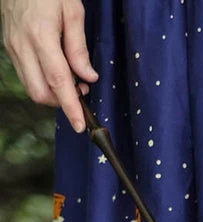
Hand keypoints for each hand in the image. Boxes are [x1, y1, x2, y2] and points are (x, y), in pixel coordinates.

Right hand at [1, 0, 96, 131]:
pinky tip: (55, 71)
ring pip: (32, 88)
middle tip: (81, 91)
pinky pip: (26, 75)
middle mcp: (23, 45)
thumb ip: (79, 47)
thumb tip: (88, 77)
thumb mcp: (72, 10)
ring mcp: (12, 47)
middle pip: (41, 92)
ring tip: (70, 80)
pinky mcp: (9, 47)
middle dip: (61, 102)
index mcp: (41, 36)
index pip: (58, 81)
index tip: (80, 125)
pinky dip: (42, 82)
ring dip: (52, 93)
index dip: (70, 106)